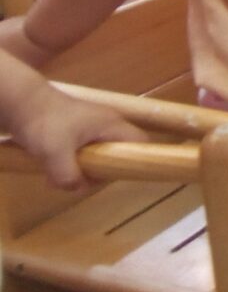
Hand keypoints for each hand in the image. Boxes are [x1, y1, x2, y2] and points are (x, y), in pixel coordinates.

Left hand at [11, 85, 146, 189]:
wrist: (22, 103)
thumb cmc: (46, 124)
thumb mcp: (56, 153)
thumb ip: (69, 175)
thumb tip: (77, 188)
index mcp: (111, 124)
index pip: (140, 142)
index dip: (136, 160)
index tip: (115, 174)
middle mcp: (106, 124)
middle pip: (118, 153)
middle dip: (100, 171)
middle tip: (79, 179)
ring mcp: (91, 126)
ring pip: (98, 154)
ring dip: (82, 169)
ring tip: (60, 176)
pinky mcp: (76, 130)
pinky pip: (83, 151)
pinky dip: (72, 163)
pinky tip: (53, 169)